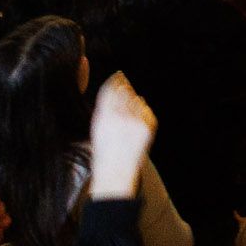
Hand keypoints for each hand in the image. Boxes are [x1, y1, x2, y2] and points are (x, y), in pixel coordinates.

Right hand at [85, 72, 158, 200]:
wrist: (116, 170)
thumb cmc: (104, 149)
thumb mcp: (97, 126)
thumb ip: (105, 107)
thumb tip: (117, 86)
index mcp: (103, 116)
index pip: (110, 89)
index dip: (115, 80)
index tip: (118, 75)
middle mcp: (120, 116)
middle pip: (125, 91)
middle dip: (125, 87)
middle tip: (124, 83)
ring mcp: (136, 120)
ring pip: (136, 99)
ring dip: (133, 101)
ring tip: (128, 113)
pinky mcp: (148, 126)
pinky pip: (146, 110)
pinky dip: (142, 111)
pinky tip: (135, 120)